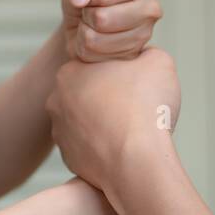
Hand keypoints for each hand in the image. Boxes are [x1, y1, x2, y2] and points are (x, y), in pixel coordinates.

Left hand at [46, 48, 180, 191]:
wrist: (137, 162)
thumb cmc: (145, 107)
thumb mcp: (158, 61)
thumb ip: (145, 52)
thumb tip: (141, 59)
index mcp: (69, 71)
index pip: (96, 64)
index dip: (121, 71)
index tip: (138, 82)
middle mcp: (55, 101)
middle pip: (89, 93)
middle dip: (110, 97)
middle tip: (136, 105)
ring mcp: (59, 133)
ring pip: (88, 121)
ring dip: (106, 122)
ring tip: (132, 129)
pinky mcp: (69, 159)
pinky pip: (90, 147)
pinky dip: (105, 146)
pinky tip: (124, 148)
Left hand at [60, 0, 162, 62]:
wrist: (82, 24)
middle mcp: (150, 9)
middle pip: (101, 19)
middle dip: (87, 15)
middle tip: (92, 12)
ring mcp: (144, 36)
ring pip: (94, 40)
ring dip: (84, 32)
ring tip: (94, 25)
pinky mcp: (131, 56)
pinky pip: (92, 55)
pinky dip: (85, 48)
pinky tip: (96, 39)